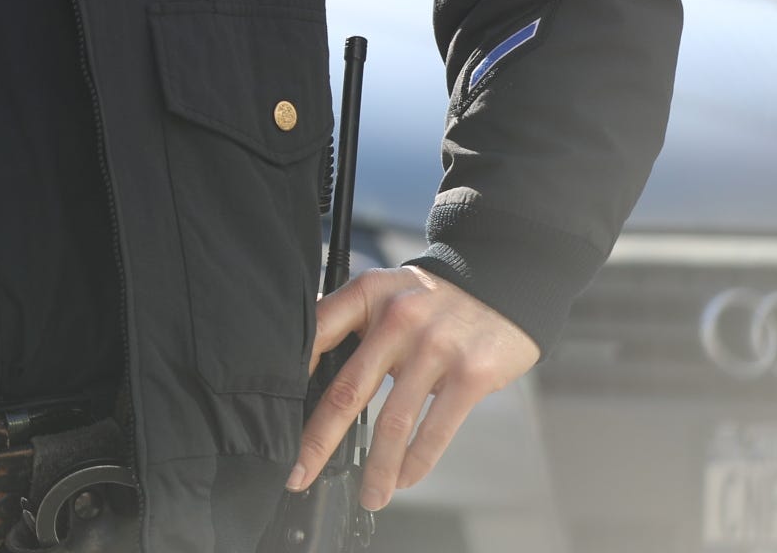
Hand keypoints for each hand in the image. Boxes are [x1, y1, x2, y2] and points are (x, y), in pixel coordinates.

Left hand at [290, 266, 539, 509]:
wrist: (502, 281)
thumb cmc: (433, 298)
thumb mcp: (385, 291)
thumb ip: (350, 322)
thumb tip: (307, 370)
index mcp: (366, 296)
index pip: (315, 338)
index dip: (289, 380)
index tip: (273, 418)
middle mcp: (396, 319)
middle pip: (346, 391)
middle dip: (318, 441)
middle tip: (298, 473)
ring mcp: (434, 347)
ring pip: (393, 421)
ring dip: (377, 468)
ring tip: (369, 495)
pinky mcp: (470, 373)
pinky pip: (435, 429)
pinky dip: (417, 462)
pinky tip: (405, 479)